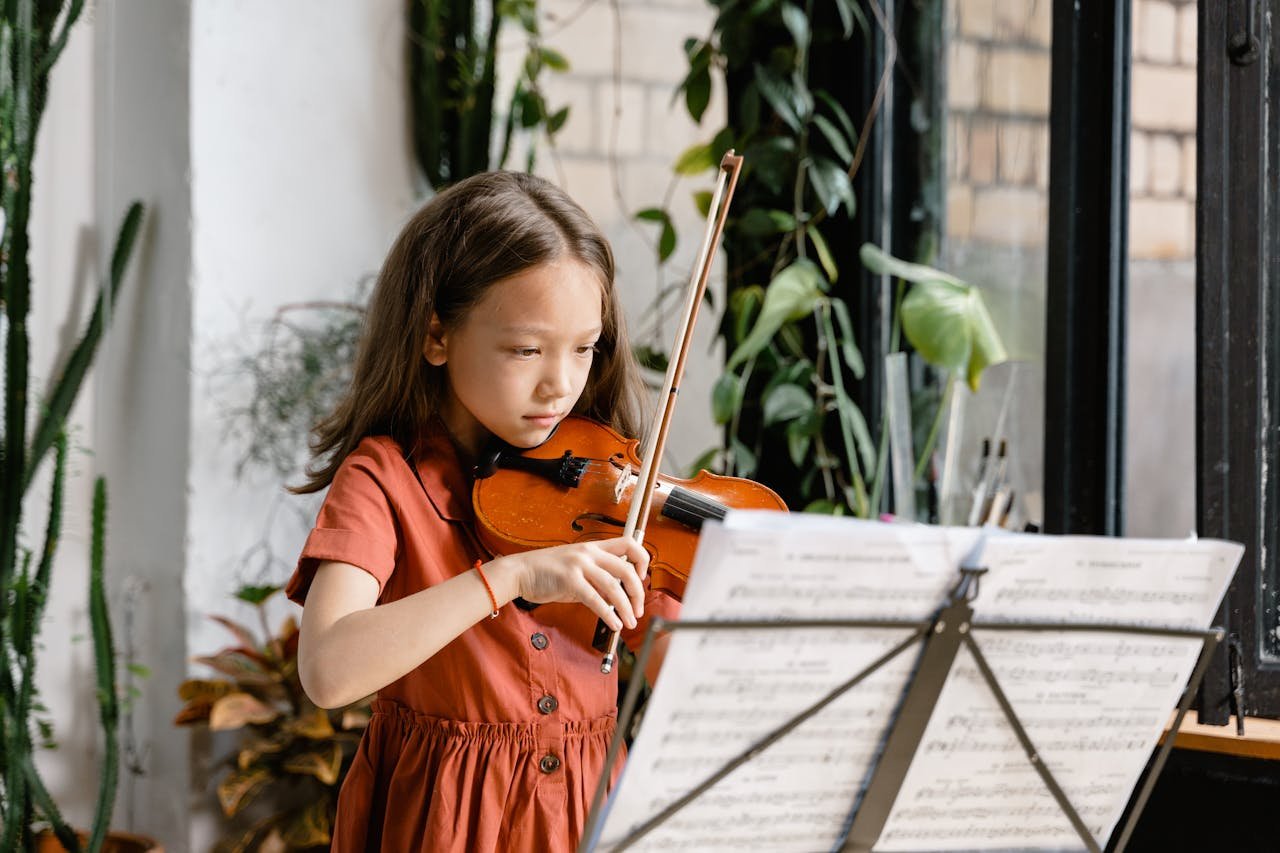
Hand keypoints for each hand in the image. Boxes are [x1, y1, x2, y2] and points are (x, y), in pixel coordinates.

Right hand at [500, 538, 648, 630]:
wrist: (520, 572)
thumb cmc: (548, 572)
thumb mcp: (577, 569)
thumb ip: (598, 579)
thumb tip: (617, 596)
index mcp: (594, 547)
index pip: (629, 544)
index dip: (642, 560)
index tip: (643, 578)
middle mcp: (589, 553)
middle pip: (627, 569)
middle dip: (637, 592)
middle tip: (638, 610)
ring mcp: (579, 565)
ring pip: (614, 587)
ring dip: (626, 608)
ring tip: (629, 622)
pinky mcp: (569, 580)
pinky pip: (596, 599)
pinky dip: (609, 614)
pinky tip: (614, 624)